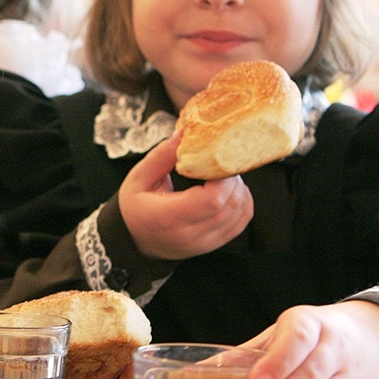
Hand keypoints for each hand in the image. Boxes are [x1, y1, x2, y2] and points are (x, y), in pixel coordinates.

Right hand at [119, 132, 252, 259]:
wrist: (136, 240)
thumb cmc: (135, 208)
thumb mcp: (138, 178)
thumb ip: (162, 156)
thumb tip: (184, 133)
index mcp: (166, 217)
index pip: (212, 200)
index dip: (223, 178)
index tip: (215, 161)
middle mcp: (188, 235)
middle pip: (230, 204)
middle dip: (232, 179)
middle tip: (220, 164)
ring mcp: (203, 243)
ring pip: (240, 212)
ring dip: (238, 189)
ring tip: (222, 177)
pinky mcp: (214, 245)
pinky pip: (241, 222)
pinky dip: (242, 202)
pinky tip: (229, 192)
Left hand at [236, 301, 378, 378]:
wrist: (368, 342)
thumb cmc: (309, 339)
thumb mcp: (277, 336)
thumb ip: (240, 357)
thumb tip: (191, 377)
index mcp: (308, 325)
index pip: (296, 340)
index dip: (277, 363)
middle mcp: (333, 348)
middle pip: (309, 377)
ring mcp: (348, 377)